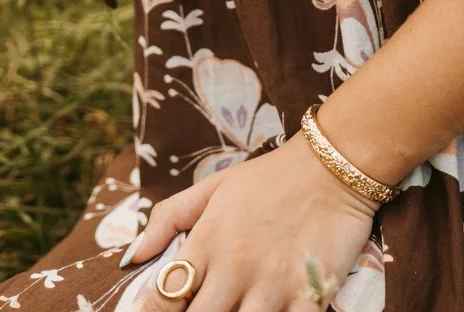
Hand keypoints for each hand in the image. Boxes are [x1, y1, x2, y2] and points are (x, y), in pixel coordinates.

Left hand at [123, 133, 376, 311]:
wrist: (331, 166)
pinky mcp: (309, 295)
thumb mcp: (213, 188)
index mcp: (207, 241)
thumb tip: (131, 257)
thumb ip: (168, 219)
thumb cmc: (268, 179)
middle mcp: (235, 267)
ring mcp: (272, 284)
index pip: (163, 296)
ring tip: (232, 311)